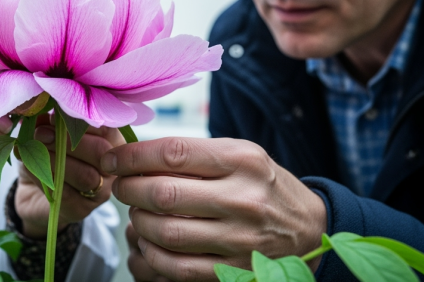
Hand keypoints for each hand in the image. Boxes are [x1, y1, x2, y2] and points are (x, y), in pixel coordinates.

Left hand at [14, 120, 124, 237]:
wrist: (33, 192)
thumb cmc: (46, 154)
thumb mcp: (46, 132)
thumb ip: (49, 121)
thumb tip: (43, 112)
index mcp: (110, 140)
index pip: (106, 127)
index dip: (80, 120)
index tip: (54, 116)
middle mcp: (113, 166)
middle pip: (100, 151)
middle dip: (67, 141)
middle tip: (41, 134)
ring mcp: (101, 190)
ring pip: (86, 175)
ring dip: (55, 160)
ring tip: (32, 151)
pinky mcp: (82, 209)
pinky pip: (67, 194)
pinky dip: (44, 179)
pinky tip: (29, 168)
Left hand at [103, 137, 325, 281]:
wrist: (309, 228)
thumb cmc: (262, 185)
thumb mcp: (239, 155)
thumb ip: (192, 153)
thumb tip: (133, 154)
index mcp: (242, 159)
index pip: (173, 153)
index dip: (132, 157)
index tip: (113, 160)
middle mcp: (243, 197)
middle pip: (164, 193)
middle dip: (130, 190)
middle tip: (122, 187)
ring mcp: (241, 237)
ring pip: (166, 232)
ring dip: (139, 223)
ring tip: (137, 214)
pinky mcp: (236, 270)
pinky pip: (178, 267)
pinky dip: (153, 255)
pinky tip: (150, 242)